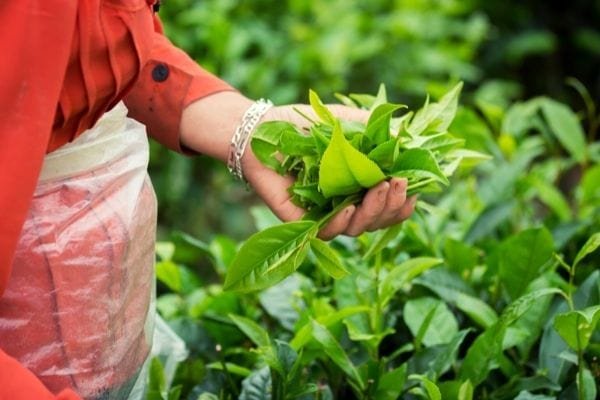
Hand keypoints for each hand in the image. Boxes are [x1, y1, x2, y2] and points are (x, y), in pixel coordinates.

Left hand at [242, 104, 415, 239]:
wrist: (262, 129)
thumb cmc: (305, 124)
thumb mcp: (347, 121)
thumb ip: (378, 130)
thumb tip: (410, 141)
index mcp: (361, 185)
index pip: (390, 203)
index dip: (404, 201)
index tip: (412, 186)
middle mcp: (346, 204)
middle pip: (378, 219)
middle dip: (393, 205)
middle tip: (397, 185)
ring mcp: (324, 214)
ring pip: (357, 228)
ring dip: (373, 213)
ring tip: (379, 191)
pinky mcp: (301, 221)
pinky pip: (326, 231)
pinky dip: (340, 223)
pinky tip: (348, 208)